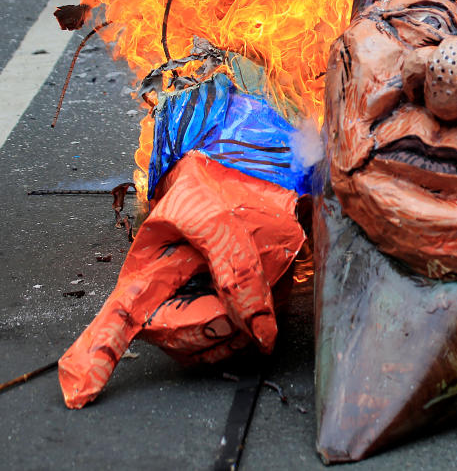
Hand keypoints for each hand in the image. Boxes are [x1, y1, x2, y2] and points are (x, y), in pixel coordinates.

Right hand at [58, 152, 306, 407]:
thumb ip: (235, 268)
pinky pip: (241, 339)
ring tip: (254, 291)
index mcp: (148, 272)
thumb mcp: (218, 215)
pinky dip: (259, 325)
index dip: (96, 356)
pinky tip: (265, 302)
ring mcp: (201, 305)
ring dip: (240, 327)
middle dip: (211, 324)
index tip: (81, 392)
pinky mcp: (234, 313)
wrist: (256, 174)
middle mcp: (168, 295)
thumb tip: (256, 326)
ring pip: (212, 344)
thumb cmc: (220, 187)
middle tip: (238, 303)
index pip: (116, 320)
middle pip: (177, 337)